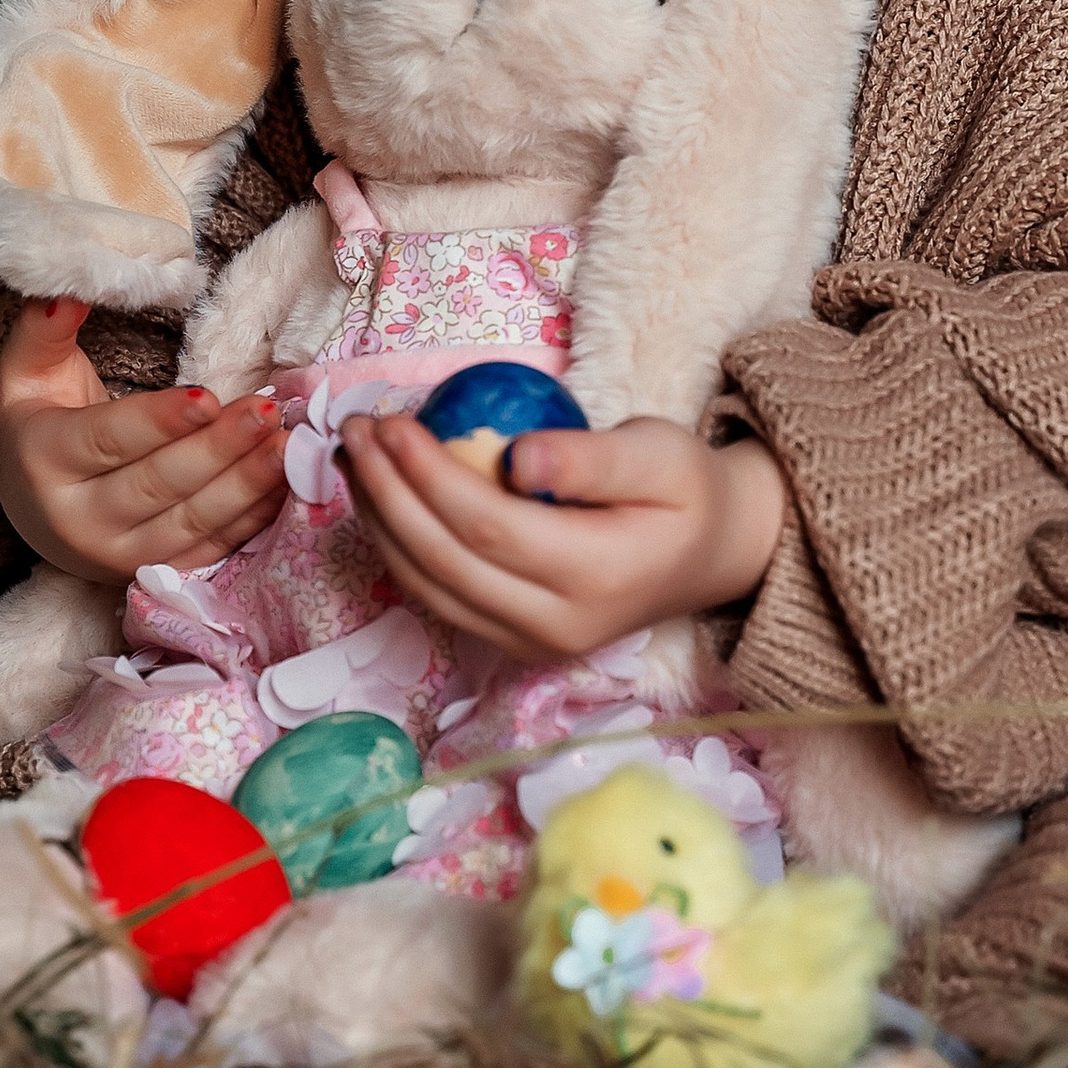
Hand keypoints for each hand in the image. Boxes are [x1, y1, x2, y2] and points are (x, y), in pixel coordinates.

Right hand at [0, 296, 286, 582]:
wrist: (35, 508)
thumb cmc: (41, 424)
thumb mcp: (26, 372)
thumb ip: (43, 330)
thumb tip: (66, 291)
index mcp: (43, 461)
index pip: (107, 440)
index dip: (159, 421)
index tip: (209, 395)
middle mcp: (77, 519)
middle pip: (157, 484)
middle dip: (218, 448)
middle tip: (267, 410)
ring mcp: (118, 554)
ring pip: (191, 522)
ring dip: (246, 483)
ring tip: (286, 443)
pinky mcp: (155, 571)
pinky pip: (211, 549)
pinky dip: (253, 517)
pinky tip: (284, 481)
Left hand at [338, 410, 787, 660]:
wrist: (714, 555)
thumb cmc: (687, 491)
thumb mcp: (660, 455)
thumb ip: (593, 459)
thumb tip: (519, 456)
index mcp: (596, 577)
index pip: (488, 528)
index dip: (429, 477)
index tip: (392, 422)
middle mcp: (557, 625)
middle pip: (445, 563)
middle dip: (387, 495)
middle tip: (354, 430)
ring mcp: (532, 644)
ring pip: (430, 588)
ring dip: (380, 522)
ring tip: (353, 457)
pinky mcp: (514, 644)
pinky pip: (440, 599)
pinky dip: (400, 548)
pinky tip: (381, 497)